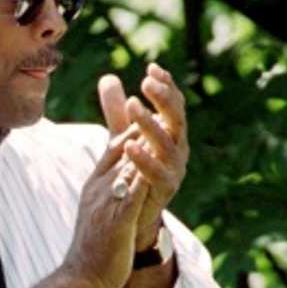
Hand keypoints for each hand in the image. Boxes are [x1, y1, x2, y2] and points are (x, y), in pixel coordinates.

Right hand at [62, 125, 150, 287]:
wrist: (80, 279)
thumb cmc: (93, 247)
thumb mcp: (99, 210)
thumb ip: (109, 186)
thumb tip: (121, 171)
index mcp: (96, 184)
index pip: (115, 147)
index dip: (133, 127)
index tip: (151, 111)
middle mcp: (99, 189)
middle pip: (123, 149)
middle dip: (143, 125)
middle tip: (163, 104)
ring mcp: (107, 204)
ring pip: (128, 166)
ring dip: (146, 143)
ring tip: (165, 121)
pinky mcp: (117, 222)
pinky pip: (132, 194)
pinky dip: (144, 175)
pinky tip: (159, 161)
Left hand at [98, 64, 188, 243]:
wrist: (130, 220)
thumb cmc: (130, 175)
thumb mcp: (122, 138)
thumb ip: (116, 111)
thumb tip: (108, 77)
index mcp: (171, 134)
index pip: (172, 104)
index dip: (165, 86)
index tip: (151, 67)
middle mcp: (178, 150)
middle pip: (177, 118)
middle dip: (163, 98)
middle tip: (147, 81)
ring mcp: (174, 171)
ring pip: (168, 144)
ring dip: (151, 123)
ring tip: (134, 105)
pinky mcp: (165, 192)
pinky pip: (157, 174)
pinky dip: (144, 160)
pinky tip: (129, 145)